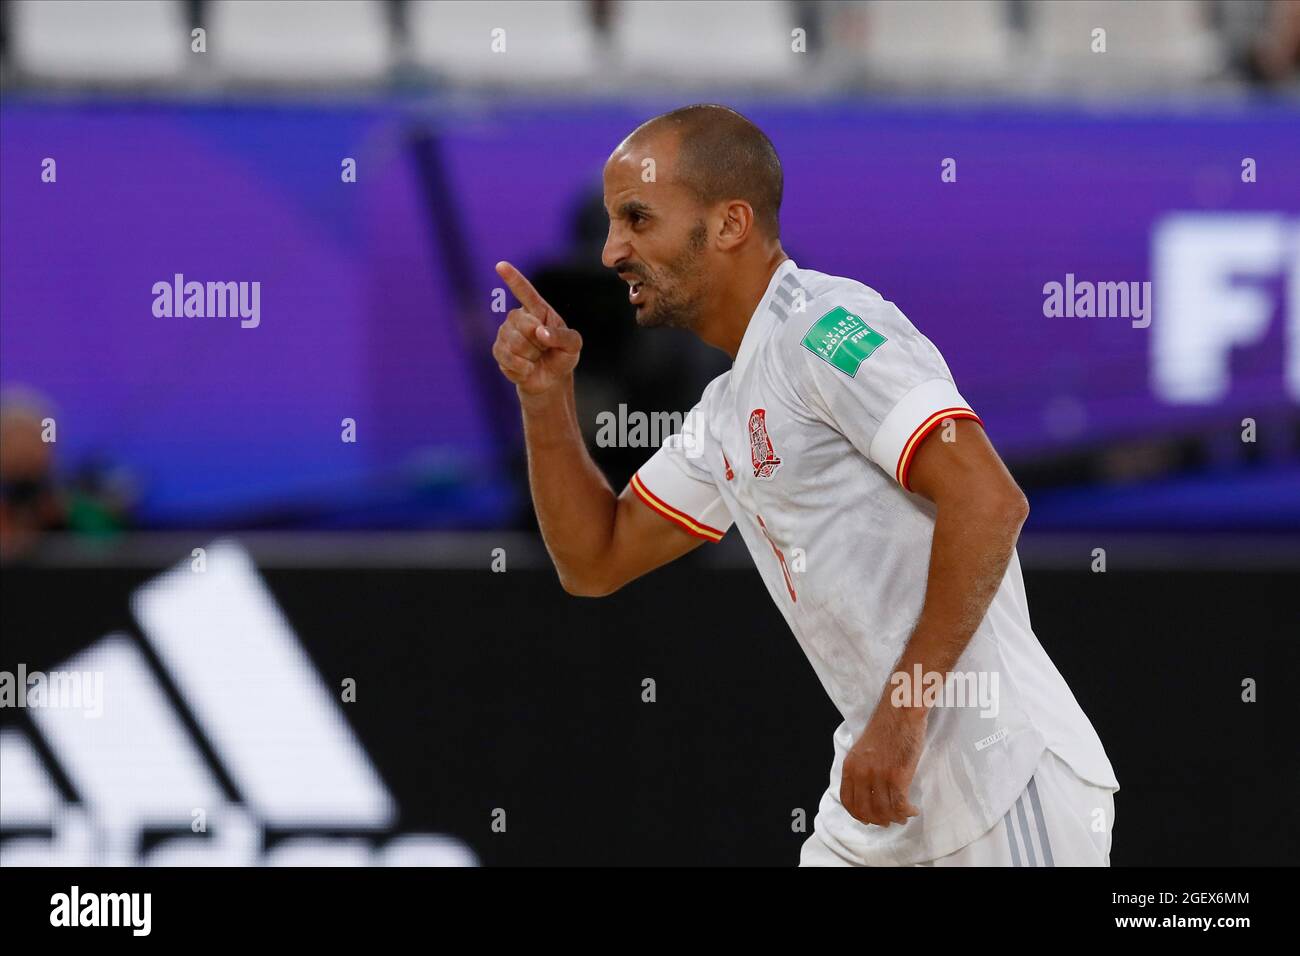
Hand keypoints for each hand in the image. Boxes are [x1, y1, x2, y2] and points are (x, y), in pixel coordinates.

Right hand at [492, 261, 582, 395]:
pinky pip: (507, 358)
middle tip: (544, 348)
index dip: (513, 278)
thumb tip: (540, 332)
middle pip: (522, 324)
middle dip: (538, 341)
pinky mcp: (498, 350)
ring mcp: (505, 333)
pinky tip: (527, 368)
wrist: (550, 378)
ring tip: (535, 358)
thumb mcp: (573, 345)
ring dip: (531, 356)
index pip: (525, 292)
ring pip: (515, 343)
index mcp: (538, 310)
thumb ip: (562, 336)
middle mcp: (518, 317)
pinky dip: (522, 368)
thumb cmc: (562, 355)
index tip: (501, 265)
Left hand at [840, 698, 926, 826]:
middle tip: (889, 821)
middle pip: (865, 810)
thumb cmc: (887, 726)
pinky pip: (899, 805)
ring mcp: (878, 775)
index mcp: (850, 765)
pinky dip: (906, 812)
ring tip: (903, 816)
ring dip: (895, 818)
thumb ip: (862, 768)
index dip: (858, 814)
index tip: (868, 819)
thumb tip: (869, 790)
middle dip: (878, 820)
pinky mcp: (897, 776)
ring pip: (883, 810)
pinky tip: (912, 810)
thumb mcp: (864, 748)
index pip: (848, 800)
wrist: (900, 711)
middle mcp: (861, 773)